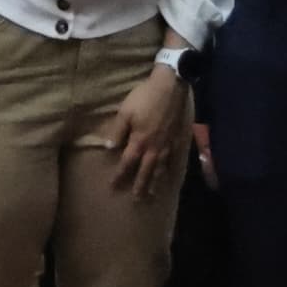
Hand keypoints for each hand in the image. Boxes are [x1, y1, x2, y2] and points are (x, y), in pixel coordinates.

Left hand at [105, 66, 187, 198]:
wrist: (170, 87)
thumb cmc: (144, 97)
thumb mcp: (125, 112)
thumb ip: (117, 131)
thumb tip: (109, 148)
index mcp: (139, 141)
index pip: (127, 163)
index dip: (119, 175)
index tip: (113, 186)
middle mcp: (154, 148)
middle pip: (145, 171)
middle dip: (140, 185)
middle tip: (136, 199)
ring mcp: (167, 145)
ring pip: (160, 169)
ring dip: (155, 182)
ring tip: (152, 193)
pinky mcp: (177, 139)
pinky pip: (174, 159)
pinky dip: (171, 170)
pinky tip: (170, 175)